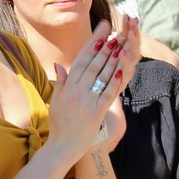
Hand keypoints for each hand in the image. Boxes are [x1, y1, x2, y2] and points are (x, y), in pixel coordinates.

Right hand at [48, 19, 129, 159]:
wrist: (62, 147)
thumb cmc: (59, 124)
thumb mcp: (56, 101)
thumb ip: (61, 82)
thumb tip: (59, 65)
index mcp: (68, 86)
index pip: (81, 59)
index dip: (92, 43)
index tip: (102, 30)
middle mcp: (77, 91)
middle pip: (93, 64)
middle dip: (105, 46)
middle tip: (115, 31)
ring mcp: (87, 101)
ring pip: (101, 75)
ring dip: (112, 58)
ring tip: (121, 44)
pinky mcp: (96, 112)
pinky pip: (107, 93)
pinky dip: (114, 80)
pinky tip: (122, 68)